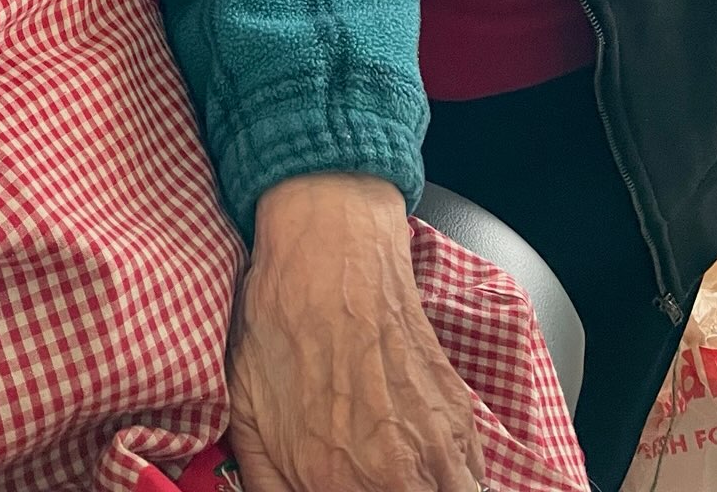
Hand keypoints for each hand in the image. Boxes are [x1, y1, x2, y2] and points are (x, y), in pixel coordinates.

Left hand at [228, 172, 484, 491]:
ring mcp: (437, 446)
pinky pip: (471, 480)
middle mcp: (395, 476)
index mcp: (333, 481)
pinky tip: (422, 471)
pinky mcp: (460, 416)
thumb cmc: (283, 321)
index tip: (333, 488)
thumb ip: (265, 484)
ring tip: (396, 479)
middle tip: (364, 480)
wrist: (332, 248)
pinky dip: (453, 483)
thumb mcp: (246, 413)